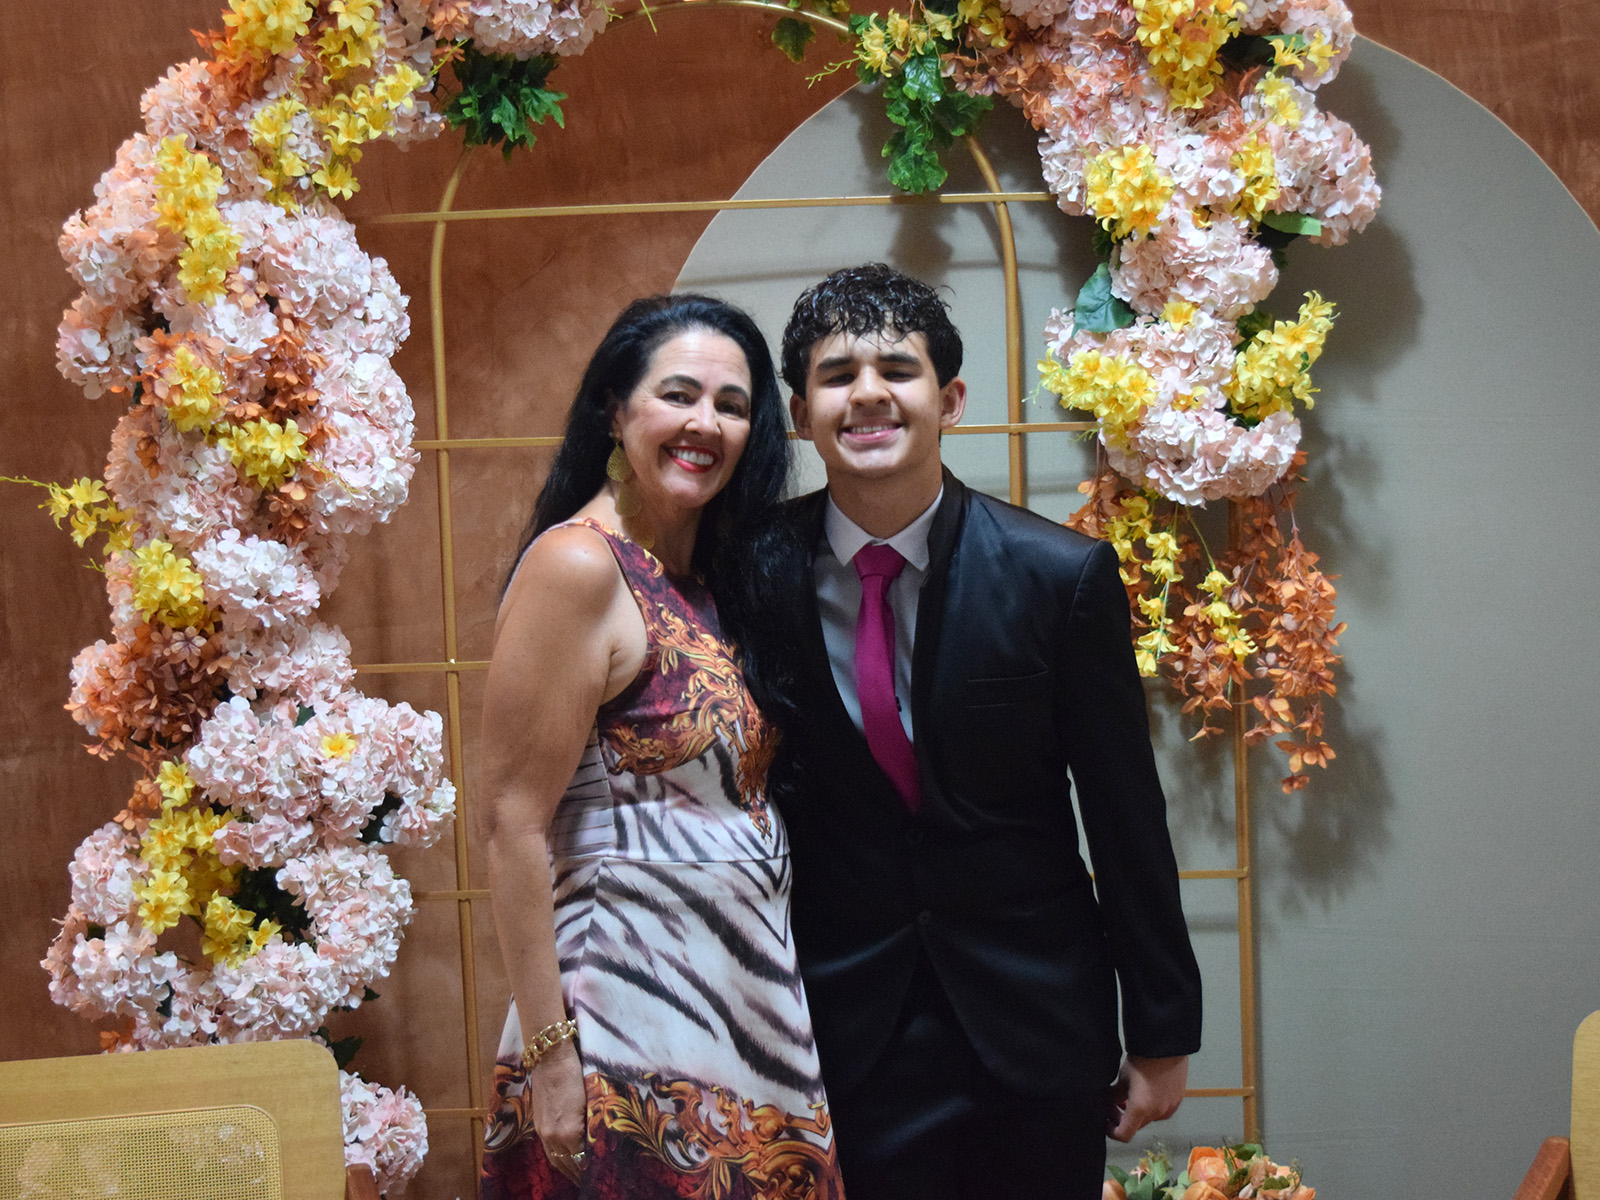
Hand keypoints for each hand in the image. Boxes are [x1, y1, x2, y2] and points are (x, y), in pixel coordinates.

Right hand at [525, 1040, 587, 1181]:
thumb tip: (598, 1140)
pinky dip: (557, 1157)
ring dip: (567, 1169)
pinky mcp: (538, 1123)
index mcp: (569, 1131)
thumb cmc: (575, 1072)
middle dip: (578, 1175)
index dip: (590, 1169)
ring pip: (555, 1159)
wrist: (550, 1056)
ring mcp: (543, 1130)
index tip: (600, 1176)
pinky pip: (547, 1148)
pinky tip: (564, 1158)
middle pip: (567, 1164)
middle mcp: (553, 1136)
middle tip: (591, 1181)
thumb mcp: (590, 1098)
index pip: (581, 1160)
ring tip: (578, 1175)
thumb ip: (592, 1123)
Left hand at [1106, 1053, 1187, 1142]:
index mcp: (1140, 1110)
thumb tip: (1107, 1103)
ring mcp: (1169, 1109)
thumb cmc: (1141, 1061)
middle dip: (1122, 1118)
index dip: (1111, 1131)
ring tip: (1127, 1095)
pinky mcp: (1177, 1101)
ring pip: (1147, 1118)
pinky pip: (1159, 1110)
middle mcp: (1156, 1114)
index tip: (1106, 1120)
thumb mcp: (1122, 1079)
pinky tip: (1144, 1091)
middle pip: (1135, 1126)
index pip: (1124, 1135)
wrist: (1165, 1047)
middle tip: (1113, 1103)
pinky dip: (1149, 1107)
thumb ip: (1113, 1096)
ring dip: (1136, 1112)